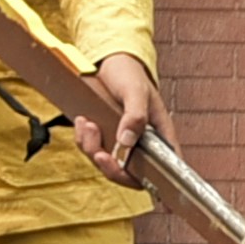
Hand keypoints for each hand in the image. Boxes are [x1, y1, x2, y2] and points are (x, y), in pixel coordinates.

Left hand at [79, 52, 167, 179]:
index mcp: (161, 138)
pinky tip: (83, 121)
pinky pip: (93, 150)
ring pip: (107, 163)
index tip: (129, 174)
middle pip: (130, 175)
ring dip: (92, 148)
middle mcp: (143, 145)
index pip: (161, 171)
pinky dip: (84, 140)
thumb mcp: (135, 91)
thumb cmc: (130, 74)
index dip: (148, 181)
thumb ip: (135, 116)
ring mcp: (123, 143)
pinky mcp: (106, 138)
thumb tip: (127, 142)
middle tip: (98, 153)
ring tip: (87, 122)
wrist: (109, 61)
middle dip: (110, 167)